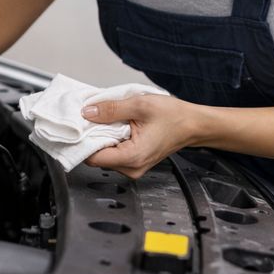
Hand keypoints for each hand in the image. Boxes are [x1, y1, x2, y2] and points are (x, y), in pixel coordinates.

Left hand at [82, 95, 197, 178]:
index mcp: (132, 158)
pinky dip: (111, 139)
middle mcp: (131, 168)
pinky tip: (116, 125)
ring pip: (105, 154)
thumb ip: (111, 109)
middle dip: (92, 136)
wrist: (193, 124)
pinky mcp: (134, 162)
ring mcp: (133, 167)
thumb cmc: (174, 117)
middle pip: (97, 156)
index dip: (83, 140)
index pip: (92, 157)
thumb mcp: (140, 105)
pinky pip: (114, 152)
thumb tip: (87, 112)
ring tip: (109, 119)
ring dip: (102, 136)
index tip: (80, 124)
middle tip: (94, 116)